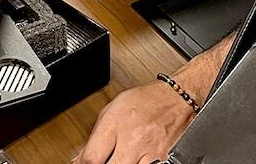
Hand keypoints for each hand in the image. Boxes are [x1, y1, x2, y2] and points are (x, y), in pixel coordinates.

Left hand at [74, 79, 195, 163]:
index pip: (91, 157)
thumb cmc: (144, 101)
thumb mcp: (113, 108)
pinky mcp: (162, 160)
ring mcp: (148, 152)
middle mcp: (131, 139)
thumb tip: (82, 156)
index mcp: (114, 123)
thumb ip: (97, 134)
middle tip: (101, 160)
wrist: (175, 99)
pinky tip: (133, 157)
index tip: (81, 163)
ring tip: (120, 156)